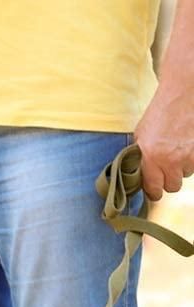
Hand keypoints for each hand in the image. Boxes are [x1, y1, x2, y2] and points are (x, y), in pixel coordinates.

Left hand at [134, 84, 193, 200]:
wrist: (182, 94)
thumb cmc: (159, 114)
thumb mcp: (140, 138)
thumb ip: (140, 159)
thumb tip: (139, 176)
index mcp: (151, 158)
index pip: (154, 190)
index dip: (154, 192)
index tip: (154, 190)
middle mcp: (171, 159)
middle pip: (172, 186)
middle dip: (168, 181)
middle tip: (165, 171)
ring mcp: (189, 154)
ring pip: (186, 175)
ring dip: (181, 169)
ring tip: (176, 154)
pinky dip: (192, 159)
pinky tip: (186, 148)